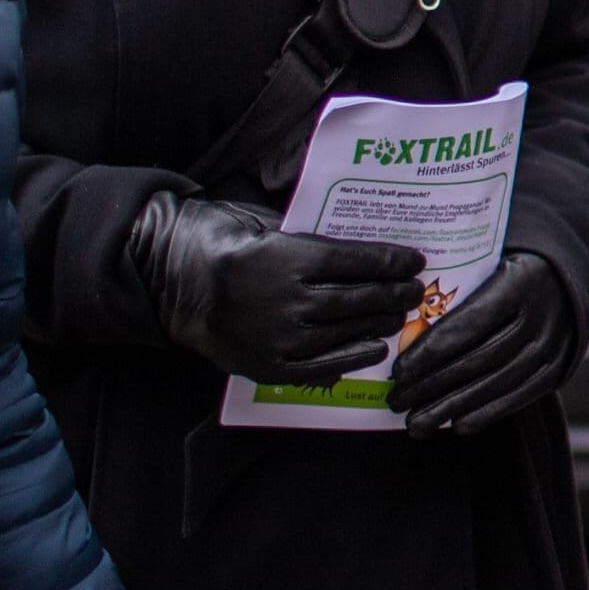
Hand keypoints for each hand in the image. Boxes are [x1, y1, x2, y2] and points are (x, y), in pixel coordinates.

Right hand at [126, 192, 423, 384]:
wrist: (173, 282)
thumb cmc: (223, 242)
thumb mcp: (264, 224)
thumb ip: (307, 237)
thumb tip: (359, 246)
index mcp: (285, 256)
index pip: (352, 259)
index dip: (388, 260)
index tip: (414, 259)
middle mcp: (285, 298)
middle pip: (354, 297)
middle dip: (391, 292)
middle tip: (416, 288)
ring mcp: (277, 336)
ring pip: (341, 330)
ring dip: (377, 322)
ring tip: (400, 314)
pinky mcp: (267, 364)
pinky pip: (319, 365)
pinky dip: (351, 357)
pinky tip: (374, 349)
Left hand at [384, 252, 580, 436]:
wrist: (564, 283)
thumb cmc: (506, 274)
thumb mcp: (489, 264)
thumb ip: (457, 289)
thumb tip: (401, 329)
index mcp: (518, 281)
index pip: (470, 321)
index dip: (432, 349)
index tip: (399, 371)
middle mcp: (540, 314)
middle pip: (480, 357)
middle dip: (432, 384)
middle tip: (396, 401)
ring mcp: (552, 344)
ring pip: (496, 382)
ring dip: (452, 406)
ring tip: (416, 423)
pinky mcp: (557, 369)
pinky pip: (519, 397)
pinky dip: (487, 413)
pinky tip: (457, 425)